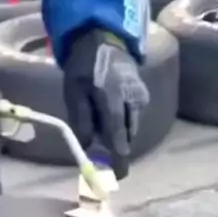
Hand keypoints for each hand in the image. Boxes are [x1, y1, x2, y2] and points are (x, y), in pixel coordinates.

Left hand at [63, 29, 149, 179]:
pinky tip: (110, 113)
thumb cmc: (83, 66)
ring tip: (102, 126)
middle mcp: (132, 98)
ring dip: (118, 134)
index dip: (118, 157)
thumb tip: (89, 146)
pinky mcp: (143, 96)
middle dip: (115, 148)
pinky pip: (133, 118)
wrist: (103, 39)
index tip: (119, 176)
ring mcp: (141, 96)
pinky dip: (123, 123)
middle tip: (101, 155)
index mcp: (112, 96)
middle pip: (126, 135)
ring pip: (130, 128)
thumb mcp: (73, 91)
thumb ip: (82, 119)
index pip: (117, 134)